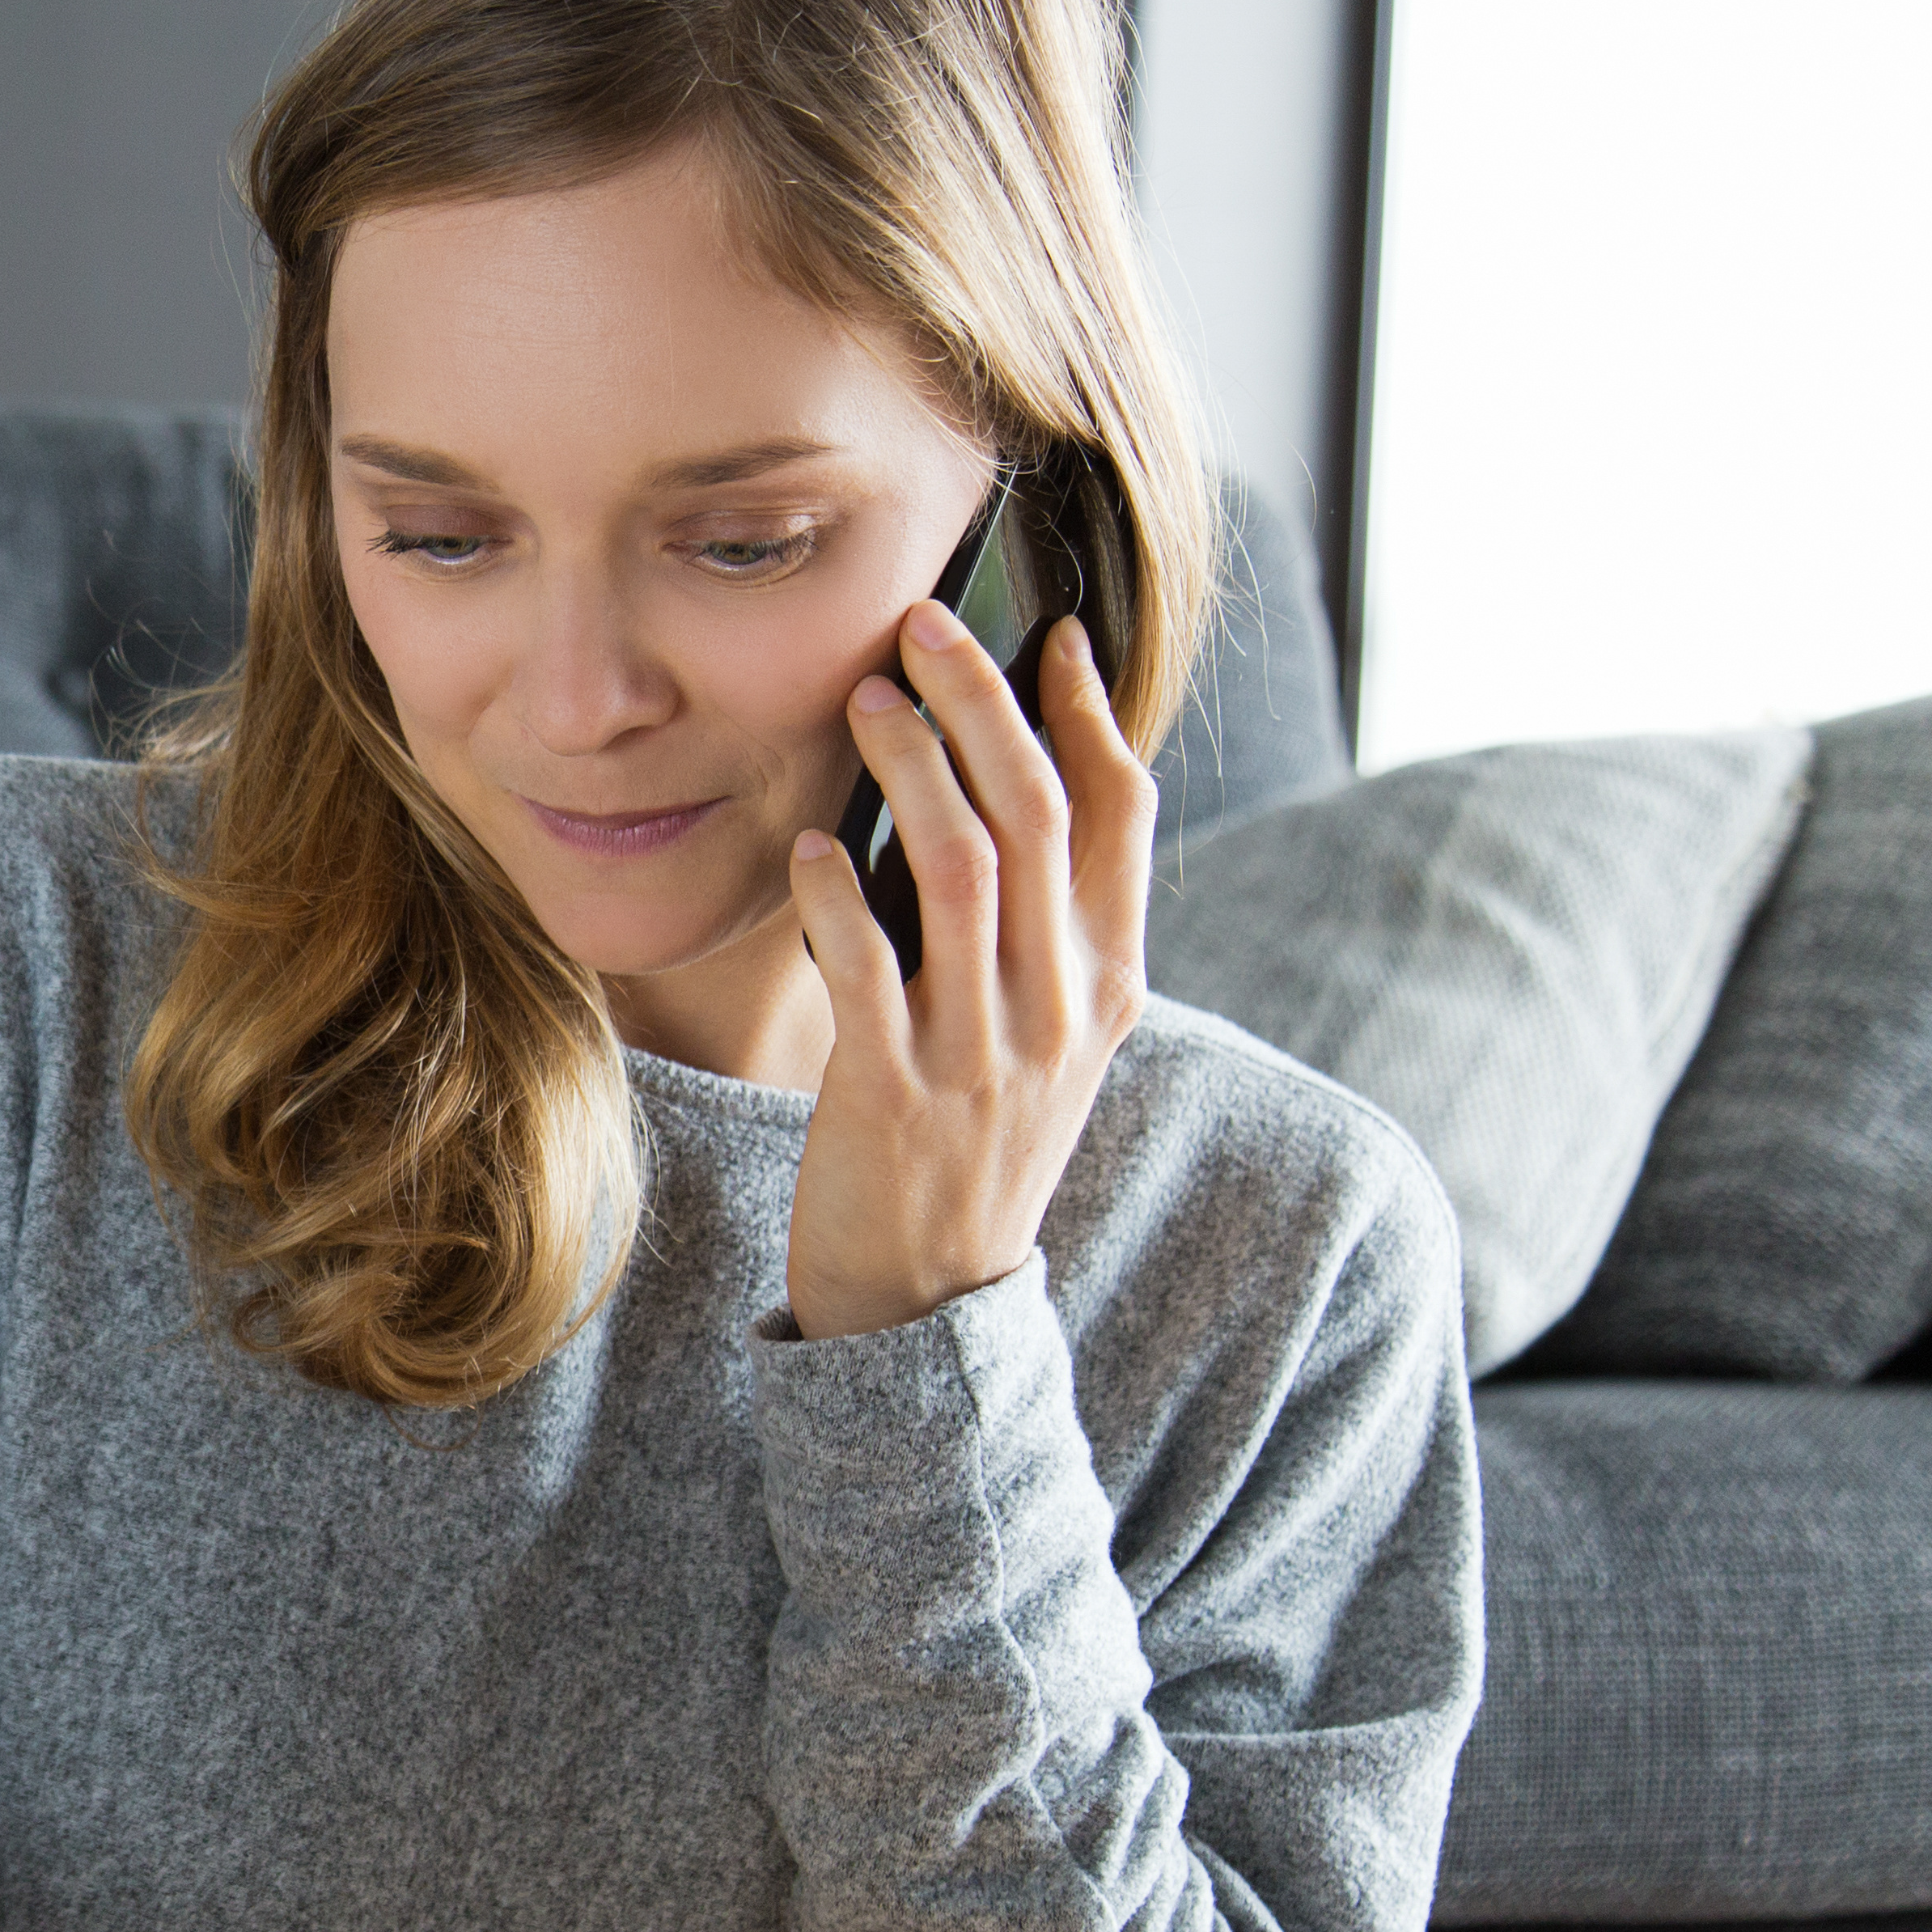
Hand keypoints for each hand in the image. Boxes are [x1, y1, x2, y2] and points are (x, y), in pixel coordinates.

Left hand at [782, 604, 1154, 1340]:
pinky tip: (808, 847)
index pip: (1123, 819)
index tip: (1046, 633)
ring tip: (863, 702)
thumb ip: (1034, 929)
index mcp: (1106, 985)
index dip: (1088, 713)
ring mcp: (982, 1056)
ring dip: (909, 772)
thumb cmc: (967, 1144)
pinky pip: (869, 976)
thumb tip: (982, 785)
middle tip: (922, 629)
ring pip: (964, 874)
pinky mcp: (894, 1099)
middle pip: (1041, 817)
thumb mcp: (1037, 1039)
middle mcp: (1059, 1012)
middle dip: (983, 706)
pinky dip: (839, 900)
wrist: (926, 1302)